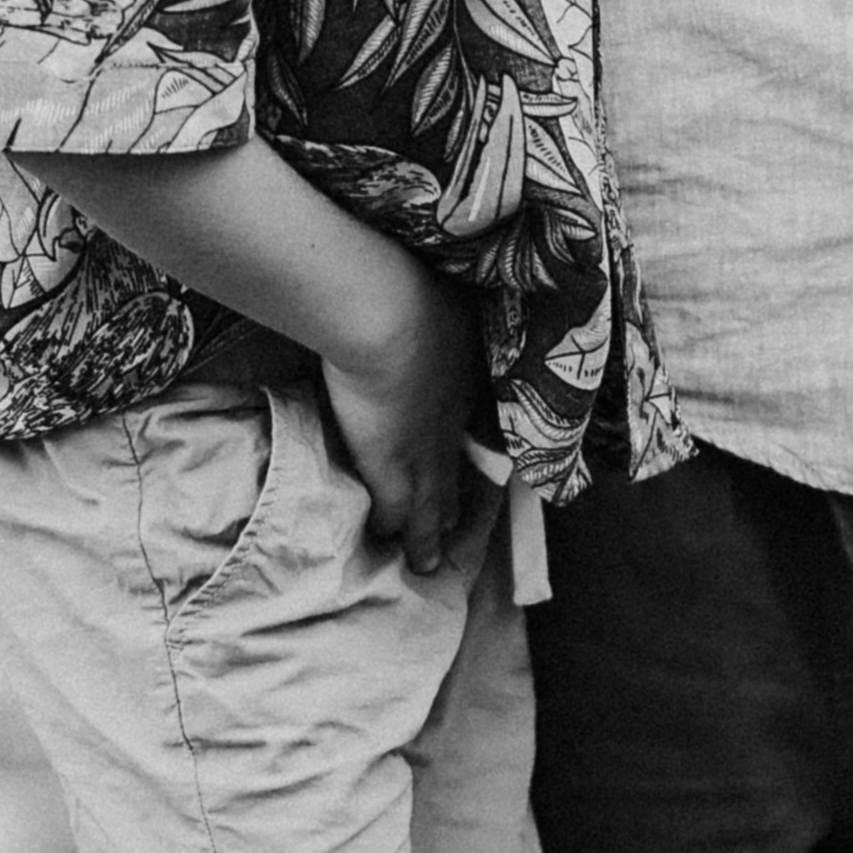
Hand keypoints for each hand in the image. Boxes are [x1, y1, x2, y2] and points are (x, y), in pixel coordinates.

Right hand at [322, 266, 483, 572]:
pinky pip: (396, 512)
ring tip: (430, 560)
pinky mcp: (390, 467)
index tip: (466, 455)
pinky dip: (395, 530)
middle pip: (453, 471)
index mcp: (464, 378)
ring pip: (432, 502)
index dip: (464, 443)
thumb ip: (432, 305)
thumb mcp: (437, 295)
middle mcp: (451, 421)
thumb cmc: (411, 291)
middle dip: (453, 501)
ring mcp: (424, 449)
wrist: (389, 313)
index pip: (467, 423)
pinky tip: (385, 542)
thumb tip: (424, 294)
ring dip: (431, 531)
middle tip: (454, 524)